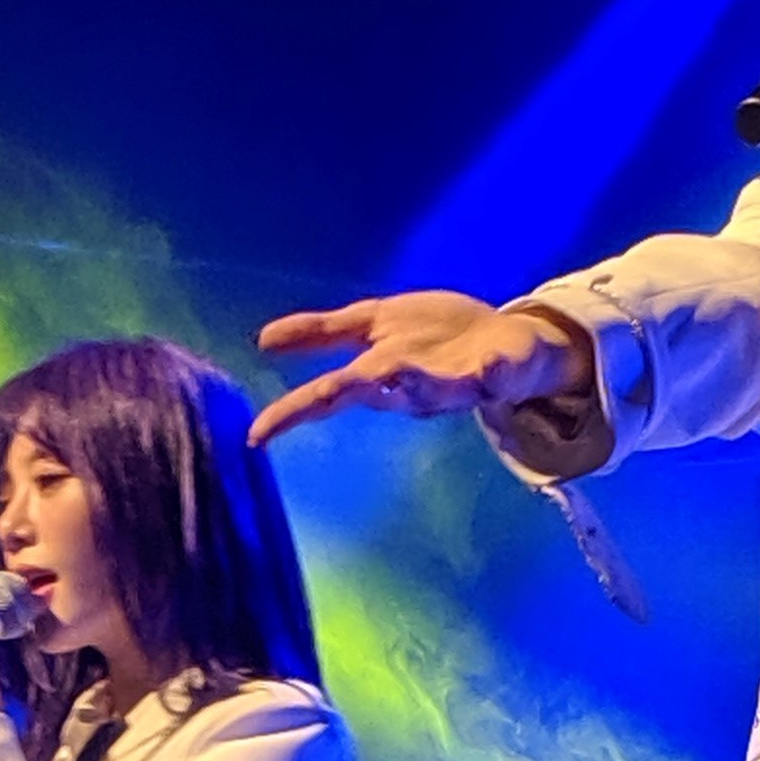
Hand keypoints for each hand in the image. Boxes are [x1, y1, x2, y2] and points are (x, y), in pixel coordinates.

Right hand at [249, 292, 589, 447]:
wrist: (501, 339)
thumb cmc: (431, 338)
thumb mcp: (369, 325)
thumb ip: (320, 333)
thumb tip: (263, 340)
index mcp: (376, 372)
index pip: (327, 392)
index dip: (291, 411)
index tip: (257, 435)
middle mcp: (408, 383)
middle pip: (372, 391)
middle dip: (349, 392)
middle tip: (324, 395)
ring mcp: (451, 380)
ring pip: (429, 388)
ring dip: (416, 384)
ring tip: (399, 373)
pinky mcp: (492, 372)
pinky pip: (493, 372)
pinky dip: (490, 371)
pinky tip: (488, 366)